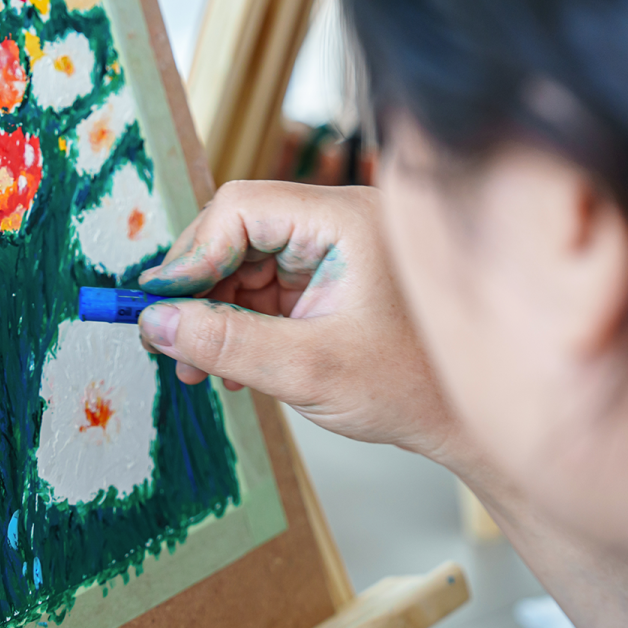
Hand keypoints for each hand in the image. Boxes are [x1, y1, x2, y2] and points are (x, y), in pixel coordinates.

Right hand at [137, 182, 455, 456]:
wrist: (471, 419)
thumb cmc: (416, 388)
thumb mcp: (307, 370)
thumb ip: (226, 344)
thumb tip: (156, 323)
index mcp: (347, 221)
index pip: (243, 209)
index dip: (192, 255)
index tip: (159, 304)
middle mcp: (340, 223)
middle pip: (239, 233)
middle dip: (199, 289)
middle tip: (167, 340)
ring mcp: (336, 251)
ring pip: (246, 264)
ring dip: (215, 314)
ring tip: (198, 368)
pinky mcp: (333, 280)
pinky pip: (267, 288)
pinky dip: (241, 324)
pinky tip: (229, 365)